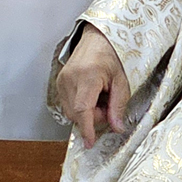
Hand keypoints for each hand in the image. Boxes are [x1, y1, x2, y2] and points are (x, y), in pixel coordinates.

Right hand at [56, 27, 130, 146]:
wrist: (98, 38)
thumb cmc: (112, 55)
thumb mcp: (122, 81)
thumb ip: (118, 106)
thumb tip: (116, 128)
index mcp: (87, 76)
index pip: (82, 109)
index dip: (86, 128)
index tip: (89, 143)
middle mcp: (70, 78)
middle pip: (76, 113)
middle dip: (93, 117)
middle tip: (108, 105)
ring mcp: (62, 80)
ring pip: (70, 111)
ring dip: (86, 112)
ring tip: (100, 98)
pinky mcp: (59, 82)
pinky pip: (67, 104)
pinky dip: (80, 106)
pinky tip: (90, 95)